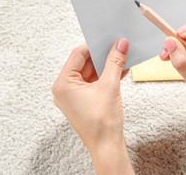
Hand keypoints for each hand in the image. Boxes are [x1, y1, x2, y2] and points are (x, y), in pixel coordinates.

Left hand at [51, 38, 133, 173]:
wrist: (107, 146)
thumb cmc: (102, 123)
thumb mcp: (109, 86)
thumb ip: (115, 62)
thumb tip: (121, 44)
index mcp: (63, 84)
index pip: (77, 54)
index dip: (94, 45)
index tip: (109, 39)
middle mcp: (65, 89)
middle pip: (85, 63)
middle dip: (103, 55)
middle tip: (118, 46)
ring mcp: (75, 96)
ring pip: (92, 73)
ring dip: (107, 66)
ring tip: (123, 57)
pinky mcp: (85, 101)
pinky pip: (95, 82)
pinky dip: (107, 76)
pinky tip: (121, 69)